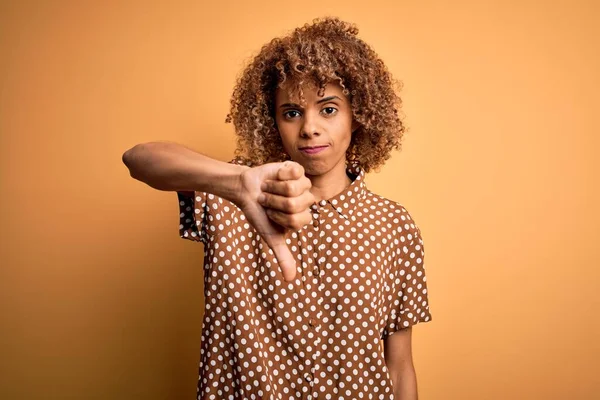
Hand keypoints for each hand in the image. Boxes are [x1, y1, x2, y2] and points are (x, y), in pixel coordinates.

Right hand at [236, 161, 313, 280]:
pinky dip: (279, 175)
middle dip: (275, 202)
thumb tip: (291, 280)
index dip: (280, 217)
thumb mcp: (271, 236)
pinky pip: (294, 172)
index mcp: (304, 217)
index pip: (299, 219)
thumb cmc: (258, 214)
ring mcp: (303, 184)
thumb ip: (283, 256)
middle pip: (296, 204)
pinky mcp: (296, 169)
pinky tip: (276, 177)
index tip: (272, 215)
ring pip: (293, 188)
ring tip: (270, 189)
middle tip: (268, 201)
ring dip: (275, 189)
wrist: (246, 190)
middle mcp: (307, 201)